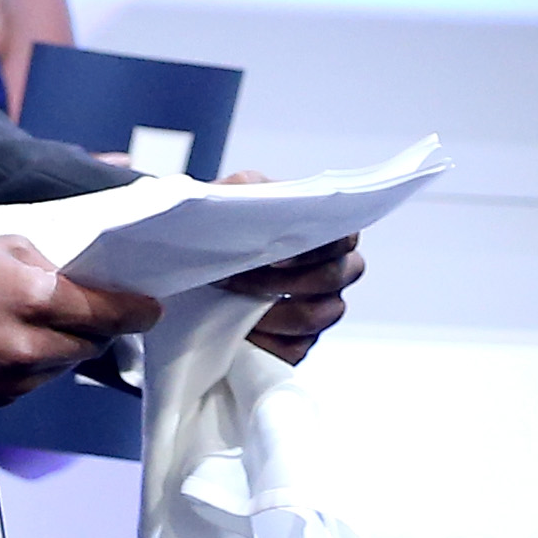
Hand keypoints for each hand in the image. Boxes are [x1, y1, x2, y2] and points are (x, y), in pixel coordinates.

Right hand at [0, 235, 161, 401]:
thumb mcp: (2, 247)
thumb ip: (49, 269)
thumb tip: (84, 287)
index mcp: (32, 297)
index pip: (104, 313)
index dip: (135, 312)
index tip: (151, 310)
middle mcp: (24, 344)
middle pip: (90, 345)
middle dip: (98, 328)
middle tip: (95, 312)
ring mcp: (7, 377)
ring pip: (63, 368)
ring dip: (65, 348)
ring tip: (43, 325)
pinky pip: (34, 384)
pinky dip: (36, 367)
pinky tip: (16, 344)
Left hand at [212, 173, 361, 364]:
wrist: (193, 268)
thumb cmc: (221, 230)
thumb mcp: (226, 198)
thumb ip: (244, 188)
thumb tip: (255, 196)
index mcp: (323, 234)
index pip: (344, 237)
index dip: (315, 248)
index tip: (275, 254)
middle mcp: (330, 272)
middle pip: (336, 278)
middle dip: (286, 281)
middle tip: (240, 278)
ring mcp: (318, 309)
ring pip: (318, 316)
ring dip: (275, 312)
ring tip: (236, 305)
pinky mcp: (297, 344)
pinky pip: (298, 350)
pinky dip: (268, 342)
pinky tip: (243, 332)